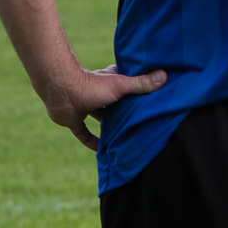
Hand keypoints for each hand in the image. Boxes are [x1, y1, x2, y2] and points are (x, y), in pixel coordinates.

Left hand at [41, 65, 167, 150]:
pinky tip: (101, 150)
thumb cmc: (91, 85)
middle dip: (124, 112)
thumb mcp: (121, 86)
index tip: (149, 99)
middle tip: (139, 123)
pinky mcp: (74, 120)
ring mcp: (85, 106)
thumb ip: (141, 84)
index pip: (126, 84)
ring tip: (124, 138)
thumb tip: (165, 76)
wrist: (61, 92)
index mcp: (109, 81)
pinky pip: (83, 133)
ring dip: (109, 126)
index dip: (136, 90)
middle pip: (114, 103)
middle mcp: (98, 92)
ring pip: (100, 117)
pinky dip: (92, 141)